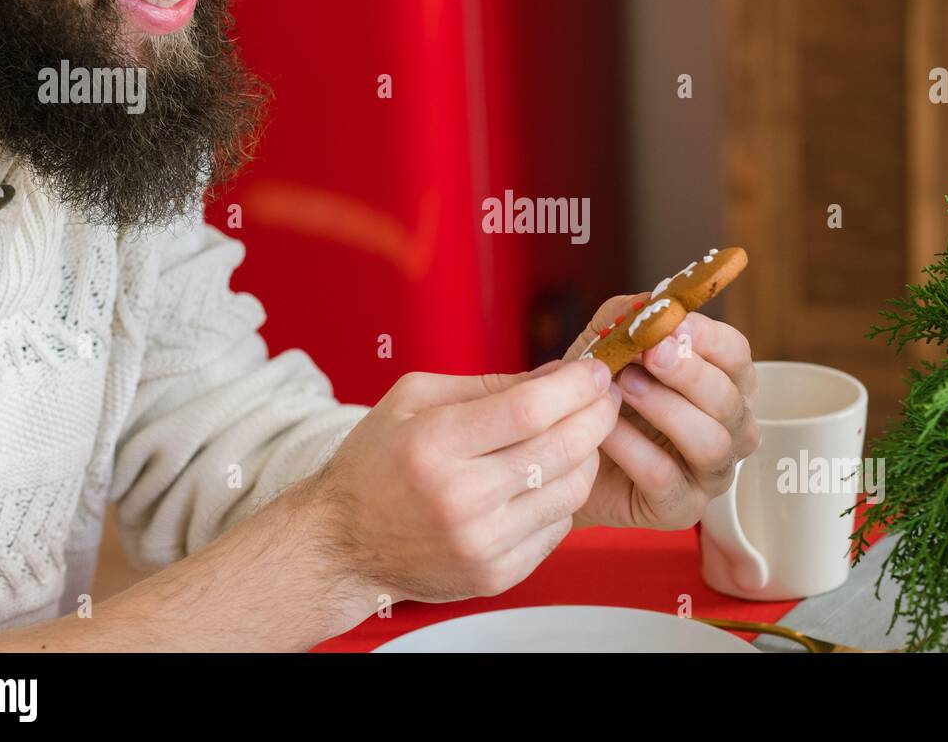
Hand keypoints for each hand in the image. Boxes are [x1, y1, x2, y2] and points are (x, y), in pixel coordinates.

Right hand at [301, 362, 620, 603]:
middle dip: (597, 416)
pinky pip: (557, 529)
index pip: (528, 411)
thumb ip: (486, 385)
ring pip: (570, 492)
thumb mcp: (412, 400)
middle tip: (606, 397)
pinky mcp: (494, 575)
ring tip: (582, 435)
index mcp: (434, 444)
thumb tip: (557, 375)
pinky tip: (551, 478)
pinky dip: (564, 498)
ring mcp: (480, 543)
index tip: (594, 372)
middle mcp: (459, 498)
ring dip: (588, 456)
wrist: (341, 545)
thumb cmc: (376, 461)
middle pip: (560, 450)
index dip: (574, 387)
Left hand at [565, 295, 760, 529]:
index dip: (711, 339)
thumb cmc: (597, 396)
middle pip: (731, 400)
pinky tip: (605, 430)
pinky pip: (666, 478)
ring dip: (667, 410)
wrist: (560, 453)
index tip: (675, 323)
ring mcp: (710, 473)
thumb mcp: (605, 345)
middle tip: (653, 353)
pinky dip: (634, 449)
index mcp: (723, 383)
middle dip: (691, 373)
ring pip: (711, 442)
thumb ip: (626, 317)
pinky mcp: (681, 509)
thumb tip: (650, 300)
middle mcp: (729, 429)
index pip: (738, 356)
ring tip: (625, 388)